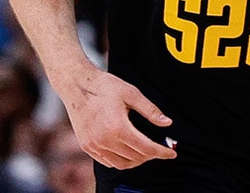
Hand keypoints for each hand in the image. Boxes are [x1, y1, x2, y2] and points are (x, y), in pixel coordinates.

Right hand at [62, 67, 176, 169]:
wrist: (76, 84)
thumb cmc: (104, 86)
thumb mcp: (131, 93)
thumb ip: (151, 110)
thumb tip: (167, 123)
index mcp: (118, 127)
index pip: (146, 148)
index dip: (162, 152)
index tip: (172, 153)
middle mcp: (105, 141)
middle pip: (135, 158)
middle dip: (151, 155)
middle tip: (160, 149)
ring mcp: (94, 146)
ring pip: (121, 164)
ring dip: (137, 161)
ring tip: (146, 152)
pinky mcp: (87, 146)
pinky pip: (107, 161)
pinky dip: (121, 161)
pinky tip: (128, 152)